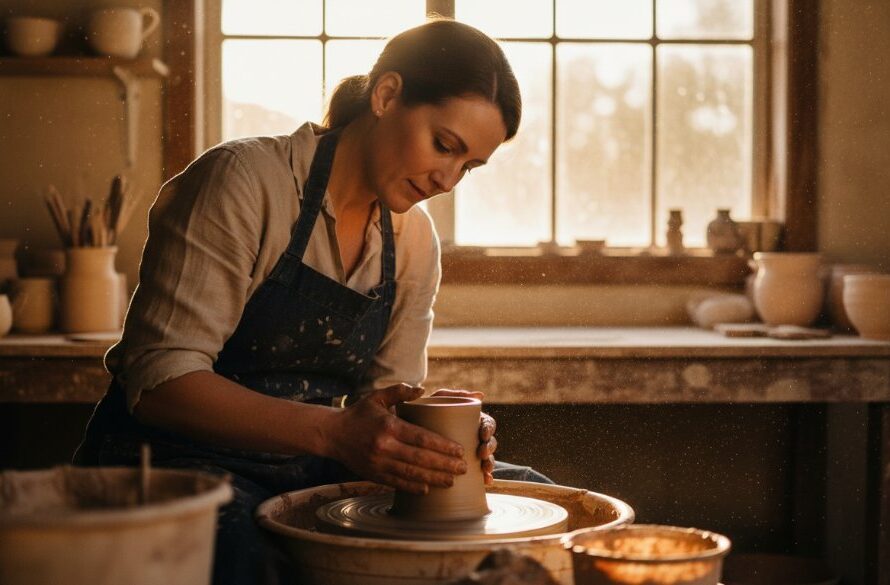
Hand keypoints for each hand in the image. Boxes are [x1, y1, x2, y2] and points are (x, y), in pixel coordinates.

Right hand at [325, 384, 467, 493]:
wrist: (331, 434)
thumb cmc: (359, 414)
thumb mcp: (377, 397)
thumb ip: (400, 391)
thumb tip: (422, 390)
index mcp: (389, 426)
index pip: (421, 438)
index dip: (443, 446)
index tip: (459, 450)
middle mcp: (384, 446)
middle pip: (420, 459)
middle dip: (444, 465)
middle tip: (463, 467)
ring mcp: (378, 463)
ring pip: (411, 474)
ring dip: (434, 479)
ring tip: (452, 481)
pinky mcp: (373, 475)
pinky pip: (397, 483)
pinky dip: (413, 487)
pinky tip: (428, 489)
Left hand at [430, 389, 497, 484]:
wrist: (405, 431)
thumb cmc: (423, 412)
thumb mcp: (437, 400)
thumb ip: (454, 394)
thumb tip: (481, 395)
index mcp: (471, 421)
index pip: (487, 424)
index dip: (489, 430)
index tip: (482, 435)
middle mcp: (472, 437)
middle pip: (489, 442)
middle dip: (489, 449)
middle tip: (481, 454)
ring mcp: (469, 452)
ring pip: (486, 459)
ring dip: (490, 464)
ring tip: (485, 470)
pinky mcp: (462, 466)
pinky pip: (478, 473)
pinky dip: (485, 477)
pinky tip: (486, 481)